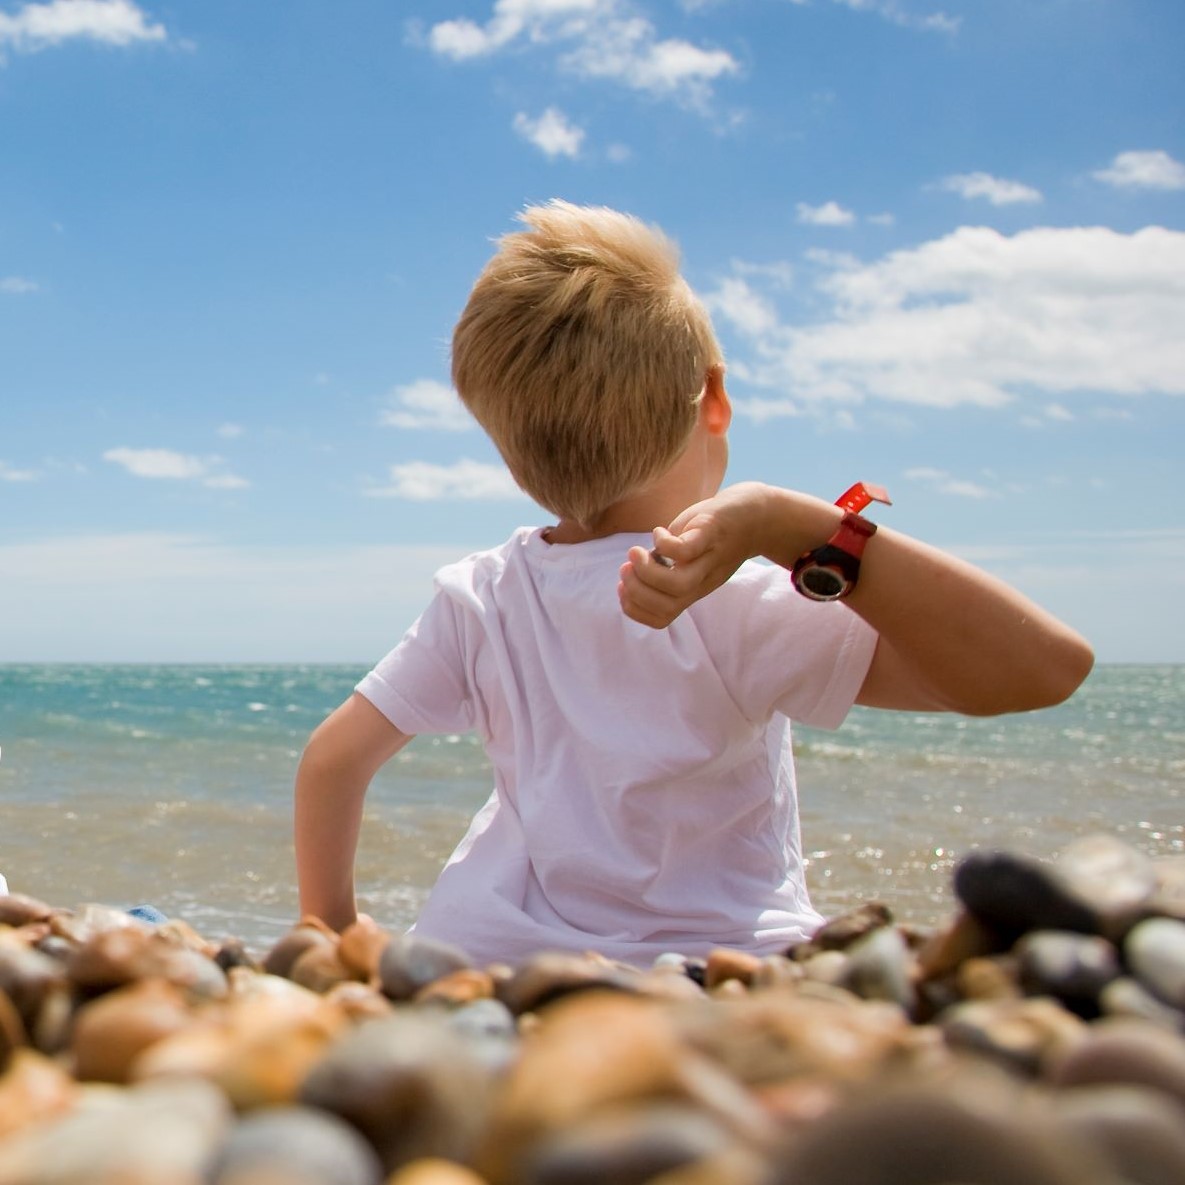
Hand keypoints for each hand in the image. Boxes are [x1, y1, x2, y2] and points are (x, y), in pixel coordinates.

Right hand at [618, 483, 773, 627]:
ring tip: (635, 553)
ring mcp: (709, 558)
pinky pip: (687, 550)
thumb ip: (665, 565)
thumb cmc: (713, 532)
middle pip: (667, 606)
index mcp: (693, 589)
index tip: (623, 586)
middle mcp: (702, 580)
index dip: (634, 609)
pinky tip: (660, 532)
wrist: (757, 513)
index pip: (662, 618)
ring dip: (647, 571)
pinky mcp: (712, 533)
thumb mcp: (689, 556)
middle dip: (636, 590)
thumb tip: (634, 566)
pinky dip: (664, 544)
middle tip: (626, 568)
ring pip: (679, 585)